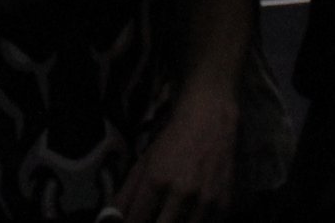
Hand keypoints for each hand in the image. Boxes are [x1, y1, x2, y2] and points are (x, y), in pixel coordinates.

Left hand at [112, 88, 236, 222]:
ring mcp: (205, 200)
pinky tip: (188, 215)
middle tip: (152, 218)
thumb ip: (126, 194)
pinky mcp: (224, 205)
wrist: (209, 121)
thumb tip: (111, 219)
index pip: (136, 220)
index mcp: (157, 180)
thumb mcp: (144, 163)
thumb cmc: (172, 142)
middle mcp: (182, 192)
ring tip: (169, 215)